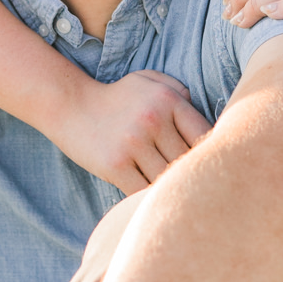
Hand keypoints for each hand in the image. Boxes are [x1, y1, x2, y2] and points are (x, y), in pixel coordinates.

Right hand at [55, 70, 211, 193]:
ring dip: (171, 190)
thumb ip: (178, 90)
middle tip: (199, 190)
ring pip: (167, 179)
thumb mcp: (147, 81)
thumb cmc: (116, 97)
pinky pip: (143, 191)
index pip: (205, 136)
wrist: (70, 105)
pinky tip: (151, 200)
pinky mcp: (115, 165)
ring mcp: (134, 143)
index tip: (210, 168)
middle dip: (193, 177)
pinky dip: (149, 198)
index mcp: (168, 101)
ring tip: (176, 198)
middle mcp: (154, 120)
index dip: (212, 155)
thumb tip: (203, 112)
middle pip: (188, 161)